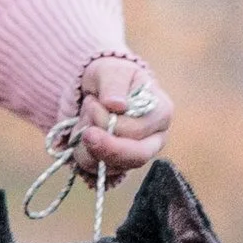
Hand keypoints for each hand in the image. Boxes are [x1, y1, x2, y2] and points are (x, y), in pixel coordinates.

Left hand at [74, 54, 171, 179]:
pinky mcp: (117, 166)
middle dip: (104, 146)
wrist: (96, 90)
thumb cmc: (110, 76)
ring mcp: (136, 155)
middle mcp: (155, 139)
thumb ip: (114, 83)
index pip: (138, 130)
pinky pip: (98, 172)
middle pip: (135, 157)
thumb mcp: (111, 70)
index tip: (91, 101)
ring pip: (112, 167)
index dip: (108, 120)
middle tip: (85, 132)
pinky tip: (81, 135)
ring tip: (83, 121)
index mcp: (161, 112)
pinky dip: (83, 154)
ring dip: (88, 146)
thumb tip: (116, 105)